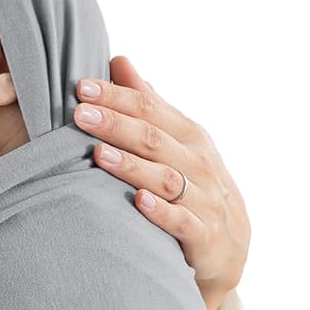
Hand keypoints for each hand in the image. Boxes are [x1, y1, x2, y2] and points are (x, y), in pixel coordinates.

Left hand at [73, 54, 250, 309]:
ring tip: (98, 154)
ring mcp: (205, 200)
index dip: (116, 96)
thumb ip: (147, 104)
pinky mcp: (205, 237)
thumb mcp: (176, 141)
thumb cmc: (193, 185)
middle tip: (80, 114)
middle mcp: (200, 163)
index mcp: (190, 136)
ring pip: (166, 179)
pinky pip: (182, 222)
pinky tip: (137, 200)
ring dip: (132, 166)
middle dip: (116, 124)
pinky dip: (161, 212)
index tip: (80, 87)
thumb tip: (118, 60)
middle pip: (155, 139)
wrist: (230, 249)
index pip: (150, 109)